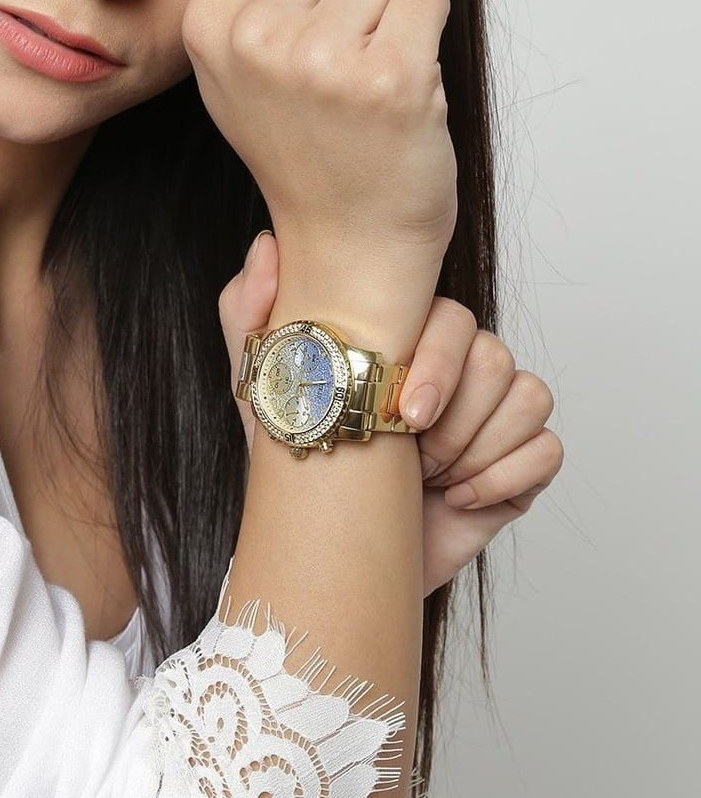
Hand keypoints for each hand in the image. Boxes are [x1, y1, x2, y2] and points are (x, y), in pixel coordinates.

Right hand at [184, 0, 457, 313]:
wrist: (349, 240)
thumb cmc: (307, 152)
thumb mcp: (240, 69)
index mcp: (210, 28)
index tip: (310, 19)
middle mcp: (257, 40)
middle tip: (341, 64)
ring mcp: (322, 60)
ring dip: (391, 15)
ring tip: (365, 79)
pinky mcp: (390, 77)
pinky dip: (426, 34)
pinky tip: (397, 87)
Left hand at [220, 231, 564, 596]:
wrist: (332, 552)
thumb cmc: (301, 466)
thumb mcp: (260, 394)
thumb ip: (249, 317)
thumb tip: (266, 246)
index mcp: (409, 346)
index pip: (453, 317)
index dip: (439, 364)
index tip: (405, 417)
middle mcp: (458, 372)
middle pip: (497, 356)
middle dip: (454, 419)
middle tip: (413, 456)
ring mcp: (492, 417)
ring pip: (530, 396)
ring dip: (476, 449)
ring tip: (430, 479)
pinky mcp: (518, 465)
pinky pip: (548, 450)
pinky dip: (505, 477)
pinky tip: (459, 499)